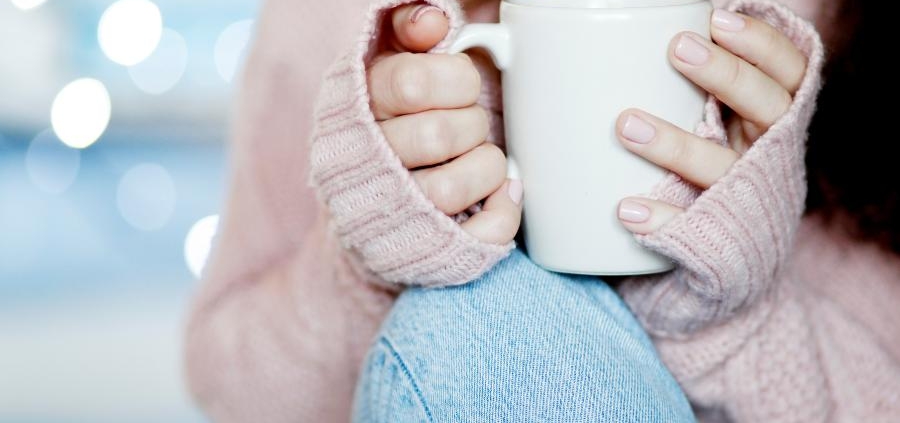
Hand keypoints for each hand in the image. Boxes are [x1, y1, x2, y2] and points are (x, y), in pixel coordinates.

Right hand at [368, 4, 521, 244]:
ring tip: (478, 158)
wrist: (368, 200)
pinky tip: (500, 193)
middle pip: (438, 135)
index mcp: (357, 108)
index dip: (455, 80)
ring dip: (486, 166)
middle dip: (471, 124)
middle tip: (468, 125)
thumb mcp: (391, 61)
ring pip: (452, 188)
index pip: (411, 82)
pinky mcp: (426, 249)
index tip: (461, 85)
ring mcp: (394, 213)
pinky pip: (481, 233)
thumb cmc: (394, 119)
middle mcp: (367, 163)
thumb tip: (434, 19)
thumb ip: (408, 28)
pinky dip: (504, 210)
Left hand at [616, 9, 806, 233]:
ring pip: (723, 168)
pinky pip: (694, 230)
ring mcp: (747, 199)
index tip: (717, 20)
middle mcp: (770, 156)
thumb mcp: (721, 126)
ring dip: (677, 145)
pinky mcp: (722, 241)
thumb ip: (702, 91)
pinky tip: (628, 209)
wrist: (731, 261)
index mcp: (774, 121)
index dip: (762, 45)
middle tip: (678, 48)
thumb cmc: (710, 172)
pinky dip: (662, 220)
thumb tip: (658, 29)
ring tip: (626, 124)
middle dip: (727, 75)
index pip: (788, 72)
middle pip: (768, 108)